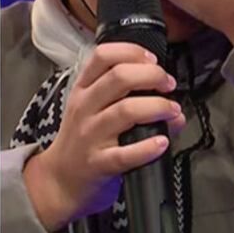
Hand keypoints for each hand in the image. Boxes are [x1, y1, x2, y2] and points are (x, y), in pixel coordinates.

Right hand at [22, 43, 185, 231]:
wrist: (60, 180)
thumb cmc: (81, 142)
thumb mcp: (92, 113)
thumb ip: (127, 101)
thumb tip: (174, 108)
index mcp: (82, 90)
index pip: (102, 56)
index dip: (132, 52)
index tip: (153, 60)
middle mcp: (84, 108)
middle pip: (119, 77)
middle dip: (152, 76)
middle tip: (168, 85)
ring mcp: (90, 135)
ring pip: (126, 111)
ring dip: (158, 107)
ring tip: (173, 111)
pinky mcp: (99, 163)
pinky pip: (126, 154)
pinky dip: (148, 148)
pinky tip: (162, 143)